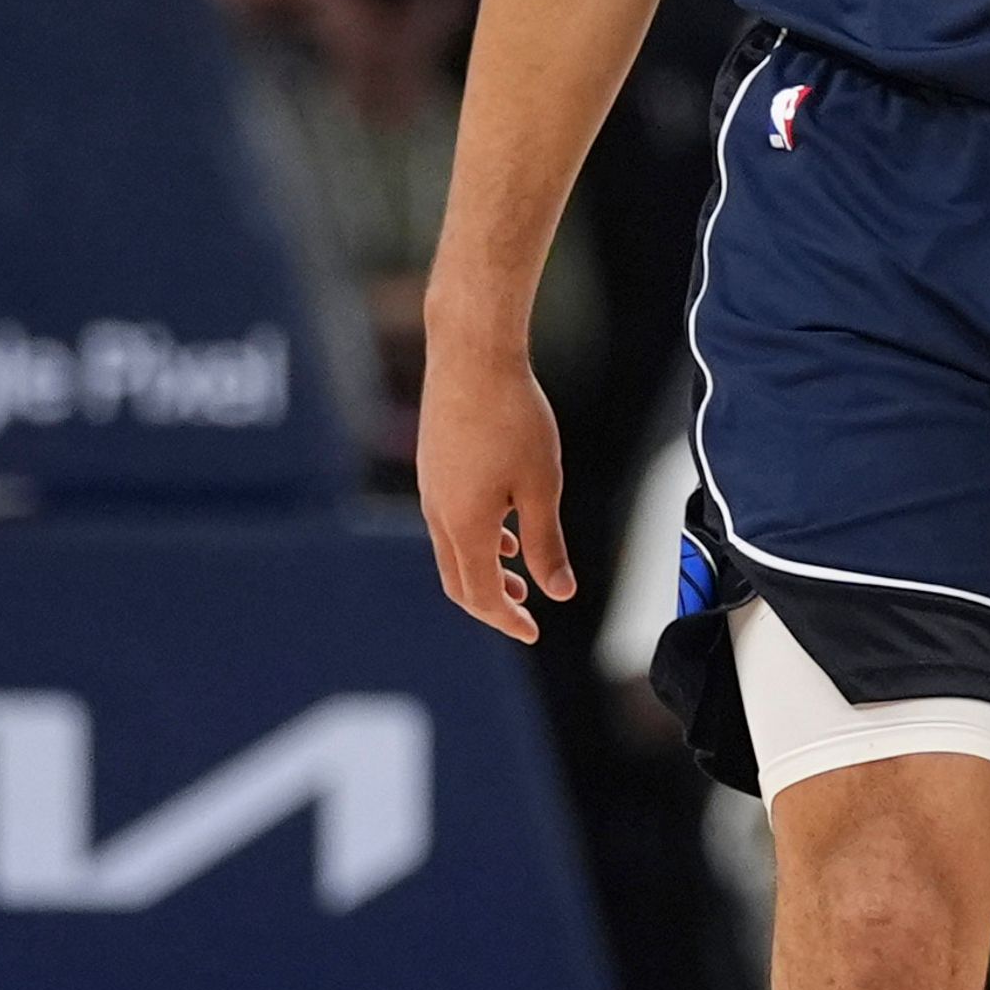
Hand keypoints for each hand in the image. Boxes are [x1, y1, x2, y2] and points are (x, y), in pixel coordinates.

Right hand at [417, 331, 573, 642]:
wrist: (471, 357)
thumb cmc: (513, 418)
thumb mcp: (542, 485)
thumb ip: (546, 544)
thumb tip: (559, 592)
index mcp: (465, 526)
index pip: (481, 594)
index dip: (507, 619)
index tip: (533, 632)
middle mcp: (438, 514)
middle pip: (459, 580)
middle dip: (492, 603)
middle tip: (523, 614)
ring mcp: (431, 489)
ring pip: (453, 549)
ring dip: (485, 570)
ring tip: (520, 576)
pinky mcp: (433, 466)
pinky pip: (450, 519)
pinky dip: (477, 538)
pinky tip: (505, 524)